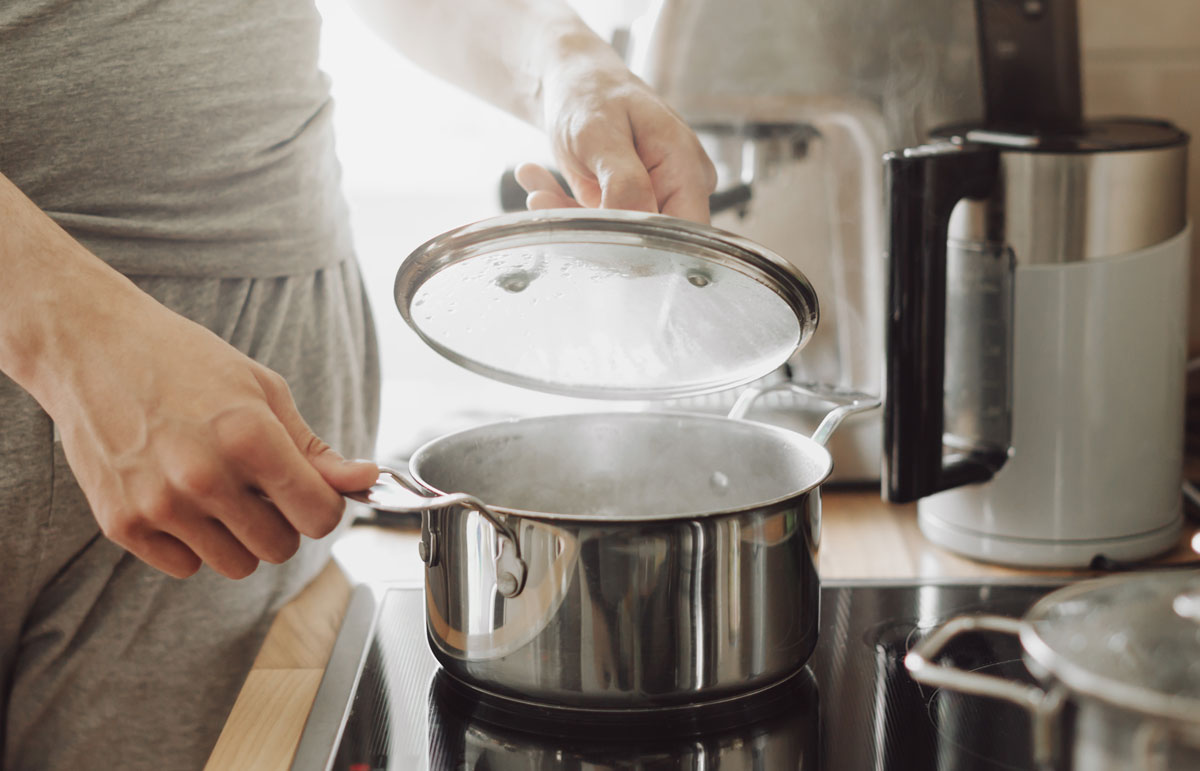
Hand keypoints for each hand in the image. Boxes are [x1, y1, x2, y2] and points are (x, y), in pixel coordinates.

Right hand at [45, 281, 377, 579]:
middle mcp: (204, 477)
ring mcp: (159, 505)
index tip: (312, 493)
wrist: (91, 347)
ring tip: (218, 490)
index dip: (324, 507)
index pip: (319, 516)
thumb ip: (314, 447)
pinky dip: (191, 543)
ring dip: (238, 537)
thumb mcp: (263, 390)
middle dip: (282, 522)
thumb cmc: (182, 361)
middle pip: (280, 548)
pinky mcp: (122, 524)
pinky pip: (185, 567)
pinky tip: (179, 497)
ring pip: (236, 565)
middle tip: (259, 487)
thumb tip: (364, 480)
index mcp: (249, 437)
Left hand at [516, 41, 715, 223]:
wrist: (574, 81)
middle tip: (542, 201)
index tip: (592, 229)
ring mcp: (653, 199)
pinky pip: (598, 228)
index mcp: (685, 167)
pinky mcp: (627, 207)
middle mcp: (678, 189)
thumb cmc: (592, 93)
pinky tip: (537, 180)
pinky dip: (563, 210)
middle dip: (590, 227)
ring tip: (533, 181)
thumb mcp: (601, 132)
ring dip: (567, 216)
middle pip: (647, 243)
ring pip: (616, 240)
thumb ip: (624, 182)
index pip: (685, 234)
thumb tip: (639, 228)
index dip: (644, 248)